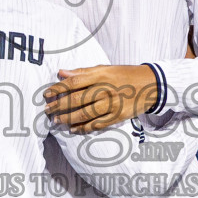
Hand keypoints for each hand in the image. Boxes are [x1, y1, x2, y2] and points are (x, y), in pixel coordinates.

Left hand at [42, 64, 158, 132]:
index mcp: (101, 74)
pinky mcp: (118, 116)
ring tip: (57, 120)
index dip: (58, 88)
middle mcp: (105, 89)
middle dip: (59, 106)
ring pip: (85, 114)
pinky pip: (97, 124)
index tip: (47, 94)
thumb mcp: (105, 68)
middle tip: (47, 110)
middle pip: (76, 99)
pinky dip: (84, 128)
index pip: (74, 82)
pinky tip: (73, 129)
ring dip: (68, 118)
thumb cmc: (125, 74)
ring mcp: (112, 104)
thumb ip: (83, 72)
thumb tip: (61, 73)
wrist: (151, 84)